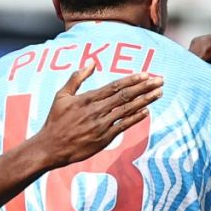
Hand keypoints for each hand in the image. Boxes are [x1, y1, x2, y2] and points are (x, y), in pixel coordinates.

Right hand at [36, 65, 161, 167]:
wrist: (50, 147)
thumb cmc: (56, 120)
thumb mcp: (62, 95)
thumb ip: (77, 77)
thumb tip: (91, 62)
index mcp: (88, 98)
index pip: (115, 86)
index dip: (132, 80)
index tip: (146, 74)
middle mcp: (97, 110)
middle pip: (125, 96)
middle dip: (145, 87)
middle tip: (160, 80)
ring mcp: (101, 124)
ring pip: (127, 109)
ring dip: (145, 100)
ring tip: (159, 93)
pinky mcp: (104, 138)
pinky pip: (123, 126)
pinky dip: (136, 118)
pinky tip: (147, 111)